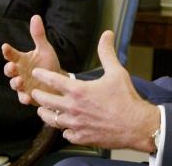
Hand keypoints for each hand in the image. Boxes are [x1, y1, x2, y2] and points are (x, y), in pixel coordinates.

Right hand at [2, 15, 62, 104]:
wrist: (57, 81)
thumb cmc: (48, 63)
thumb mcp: (44, 49)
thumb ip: (38, 35)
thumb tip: (35, 16)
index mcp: (22, 60)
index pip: (12, 54)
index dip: (8, 51)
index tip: (5, 46)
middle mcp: (20, 72)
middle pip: (10, 71)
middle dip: (9, 69)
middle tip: (12, 67)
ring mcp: (23, 85)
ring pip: (15, 85)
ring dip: (15, 84)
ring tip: (20, 81)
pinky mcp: (29, 96)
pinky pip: (24, 98)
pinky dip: (24, 99)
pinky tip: (27, 98)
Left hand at [31, 30, 160, 152]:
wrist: (136, 125)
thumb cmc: (126, 97)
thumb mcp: (116, 71)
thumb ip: (106, 52)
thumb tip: (107, 34)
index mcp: (79, 90)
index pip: (53, 80)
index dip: (42, 75)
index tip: (36, 73)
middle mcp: (73, 108)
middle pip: (47, 102)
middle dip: (39, 96)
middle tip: (35, 93)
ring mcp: (76, 124)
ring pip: (53, 120)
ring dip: (46, 114)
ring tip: (42, 111)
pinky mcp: (82, 138)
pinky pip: (66, 135)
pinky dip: (64, 130)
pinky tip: (65, 128)